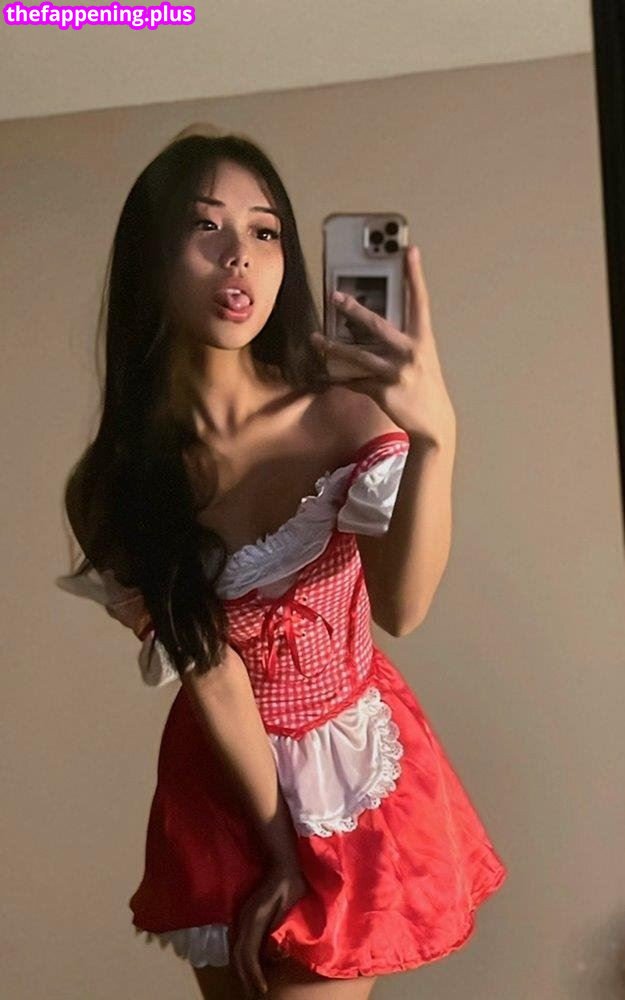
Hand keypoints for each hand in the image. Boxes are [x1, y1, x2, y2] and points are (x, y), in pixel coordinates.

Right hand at [230, 863, 307, 997]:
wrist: (282, 863)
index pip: (248, 953)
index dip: (254, 974)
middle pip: (238, 956)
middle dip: (246, 977)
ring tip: (253, 985)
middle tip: (256, 993)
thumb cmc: (291, 882)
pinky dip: (243, 958)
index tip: (263, 988)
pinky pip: (239, 943)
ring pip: (236, 951)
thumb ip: (280, 924)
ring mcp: (242, 918)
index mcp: (255, 918)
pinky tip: (253, 965)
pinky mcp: (245, 917)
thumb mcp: (291, 904)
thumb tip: (274, 949)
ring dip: (243, 970)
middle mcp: (244, 920)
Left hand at [311, 245, 455, 447]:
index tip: (409, 250)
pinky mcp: (384, 393)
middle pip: (378, 325)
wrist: (434, 423)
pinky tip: (326, 376)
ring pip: (358, 356)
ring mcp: (396, 373)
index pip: (419, 302)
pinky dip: (340, 379)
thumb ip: (402, 343)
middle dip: (355, 310)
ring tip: (315, 339)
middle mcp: (410, 354)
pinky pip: (355, 382)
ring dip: (333, 348)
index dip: (415, 275)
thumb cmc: (425, 387)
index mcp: (422, 340)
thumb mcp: (422, 360)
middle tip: (335, 296)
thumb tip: (374, 329)